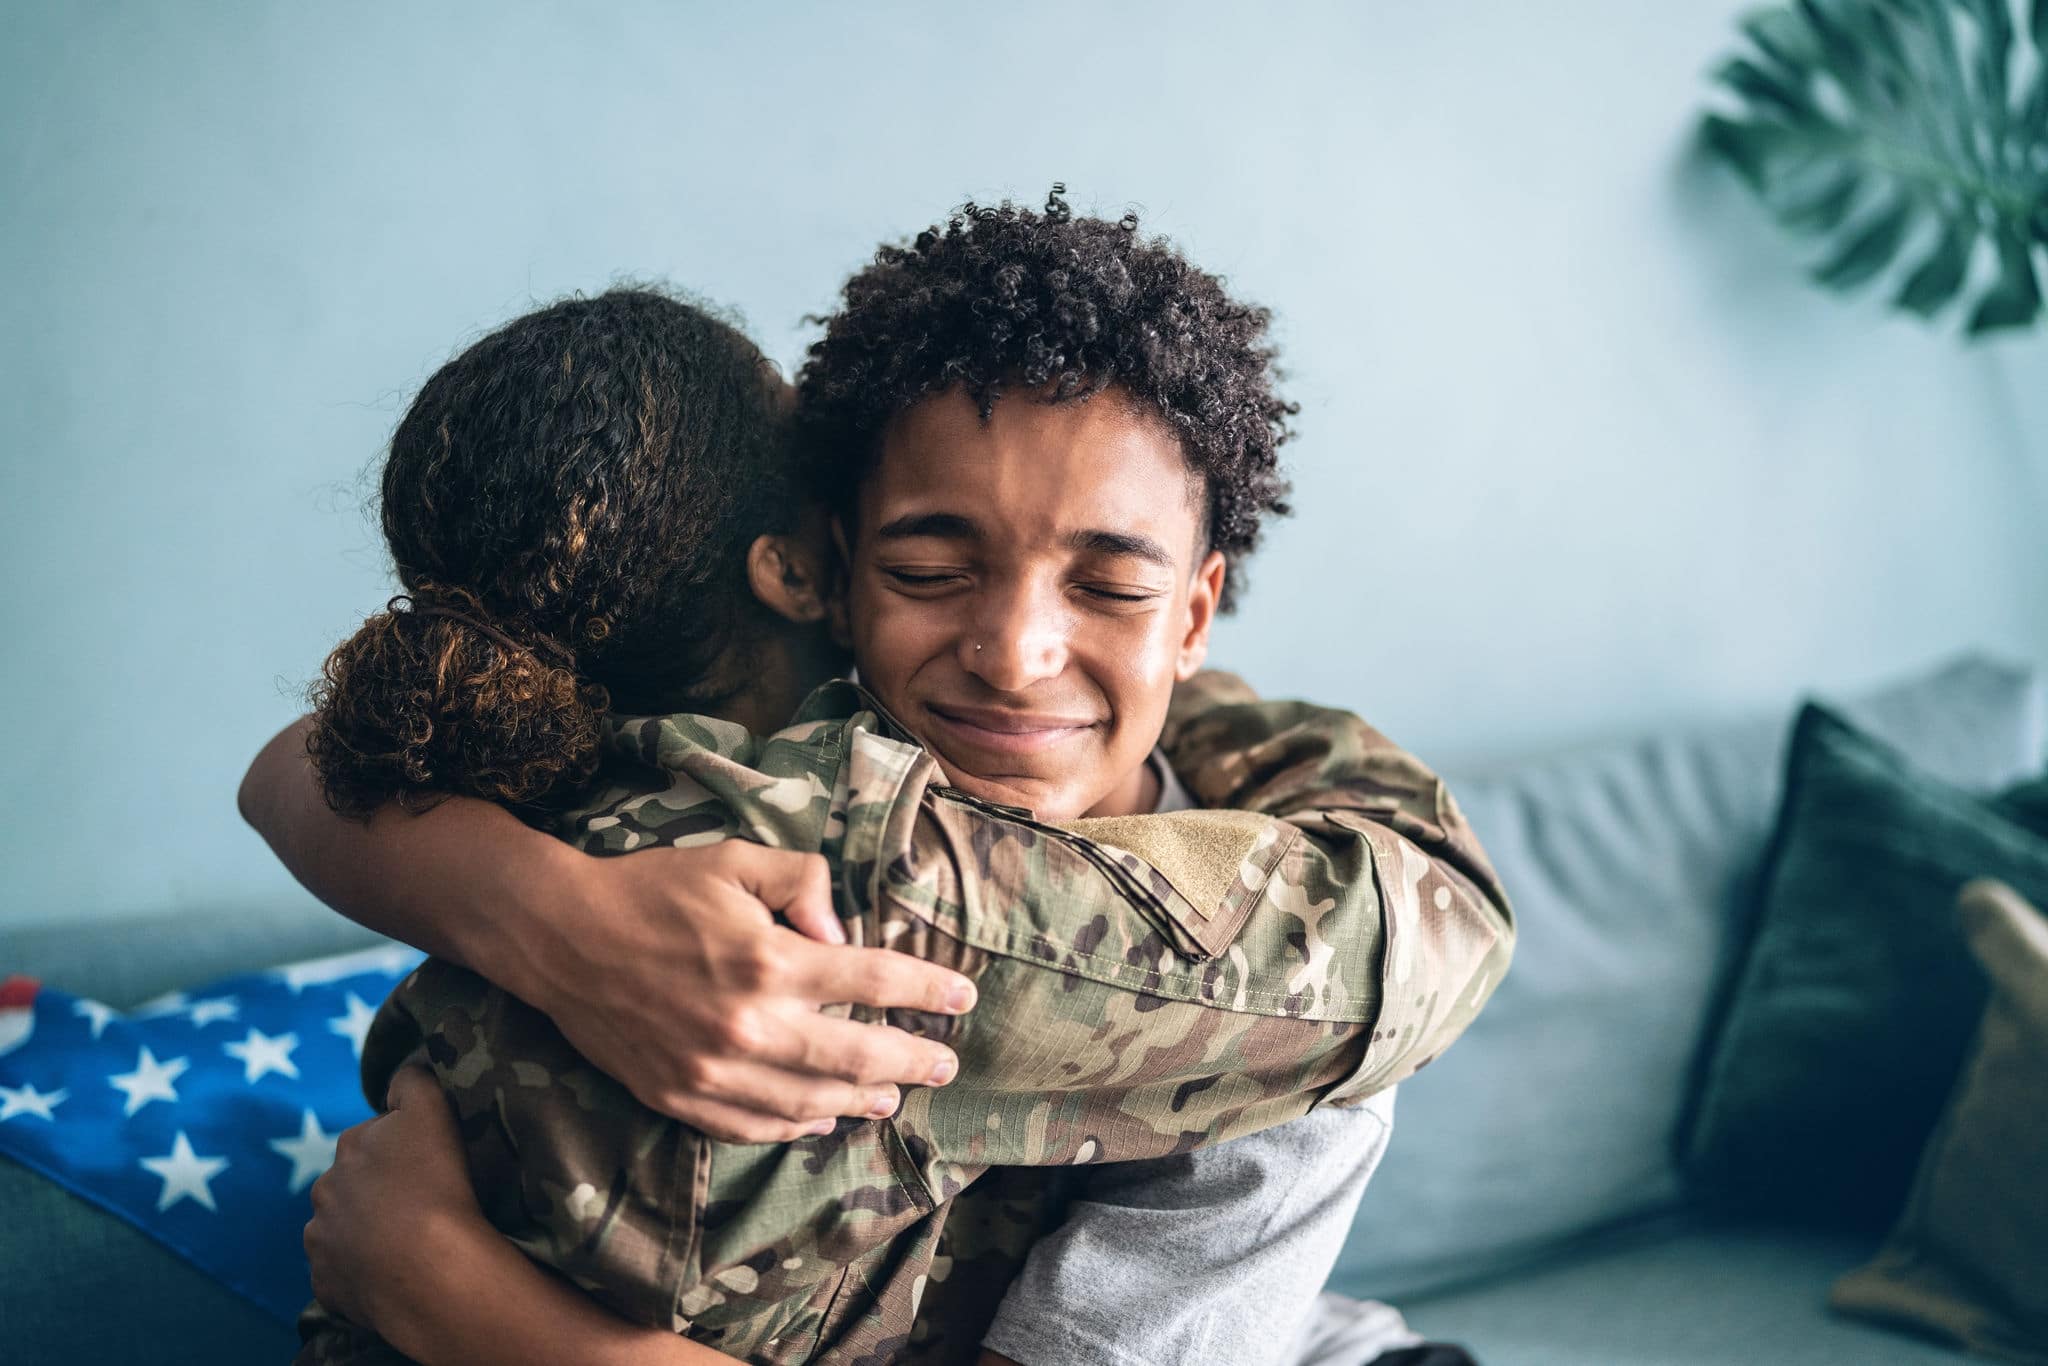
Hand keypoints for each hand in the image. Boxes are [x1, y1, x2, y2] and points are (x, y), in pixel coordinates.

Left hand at [304, 1066, 486, 1359]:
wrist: (427, 1269)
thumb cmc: (435, 1183)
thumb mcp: (432, 1109)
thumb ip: (412, 1080)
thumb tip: (401, 1071)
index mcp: (349, 1146)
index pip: (374, 1137)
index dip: (404, 1148)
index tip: (428, 1164)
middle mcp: (324, 1191)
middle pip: (354, 1185)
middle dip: (378, 1191)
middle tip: (420, 1204)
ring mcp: (322, 1242)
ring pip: (344, 1230)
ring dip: (366, 1232)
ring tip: (407, 1244)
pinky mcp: (326, 1284)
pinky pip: (344, 1273)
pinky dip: (362, 1271)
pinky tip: (393, 1273)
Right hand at [506, 841, 974, 1142]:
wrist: (561, 936)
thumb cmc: (654, 888)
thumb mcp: (735, 859)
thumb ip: (803, 883)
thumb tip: (842, 931)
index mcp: (769, 960)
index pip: (872, 982)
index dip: (927, 991)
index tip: (963, 999)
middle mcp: (748, 1024)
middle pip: (854, 1055)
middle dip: (911, 1061)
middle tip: (945, 1065)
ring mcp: (712, 1071)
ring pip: (808, 1103)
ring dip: (860, 1102)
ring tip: (891, 1096)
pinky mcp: (679, 1097)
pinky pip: (751, 1126)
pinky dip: (794, 1129)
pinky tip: (819, 1121)